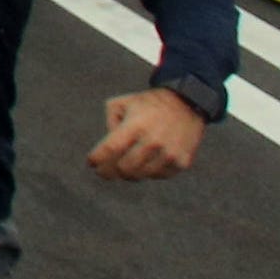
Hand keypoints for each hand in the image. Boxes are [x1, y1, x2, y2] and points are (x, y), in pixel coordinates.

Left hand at [88, 87, 207, 181]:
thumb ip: (110, 122)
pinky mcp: (181, 162)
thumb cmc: (149, 104)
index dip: (97, 159)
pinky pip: (157, 176)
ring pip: (139, 175)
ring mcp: (169, 153)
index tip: (91, 163)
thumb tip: (108, 149)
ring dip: (128, 174)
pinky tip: (144, 163)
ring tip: (122, 167)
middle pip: (123, 168)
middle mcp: (153, 141)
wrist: (188, 103)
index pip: (110, 149)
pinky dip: (148, 172)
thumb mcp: (123, 103)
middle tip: (103, 171)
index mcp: (136, 125)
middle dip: (108, 171)